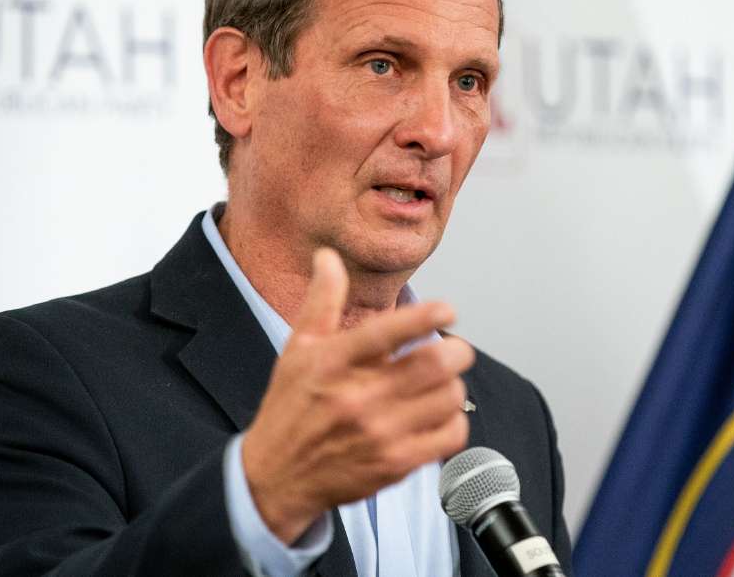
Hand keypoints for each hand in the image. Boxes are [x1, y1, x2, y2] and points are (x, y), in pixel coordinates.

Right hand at [240, 248, 473, 543]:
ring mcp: (379, 434)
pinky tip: (438, 414)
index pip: (387, 331)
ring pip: (449, 397)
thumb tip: (328, 257)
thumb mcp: (298, 349)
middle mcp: (357, 398)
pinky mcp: (395, 464)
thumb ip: (322, 300)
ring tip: (441, 383)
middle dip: (456, 350)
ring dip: (453, 385)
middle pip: (434, 364)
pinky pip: (450, 435)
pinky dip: (454, 420)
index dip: (426, 315)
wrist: (277, 476)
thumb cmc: (290, 409)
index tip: (446, 310)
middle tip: (453, 349)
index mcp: (333, 362)